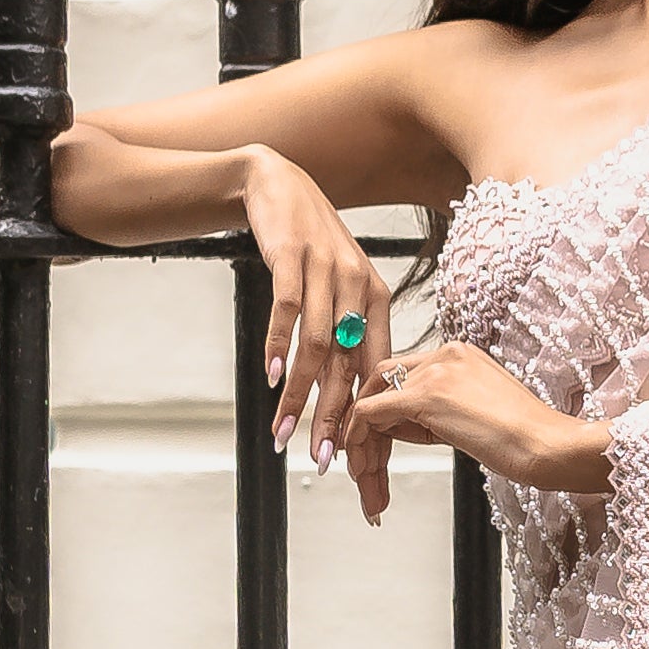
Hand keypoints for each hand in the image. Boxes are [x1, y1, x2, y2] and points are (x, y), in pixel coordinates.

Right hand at [235, 151, 393, 470]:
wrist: (279, 184)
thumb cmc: (309, 246)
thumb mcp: (336, 289)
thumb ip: (344, 336)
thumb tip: (342, 394)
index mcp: (378, 301)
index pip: (377, 372)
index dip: (369, 419)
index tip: (361, 463)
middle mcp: (359, 288)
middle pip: (350, 368)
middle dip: (337, 422)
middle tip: (324, 462)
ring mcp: (326, 272)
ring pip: (318, 348)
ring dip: (299, 396)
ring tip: (286, 433)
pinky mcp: (293, 256)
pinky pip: (287, 310)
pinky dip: (278, 346)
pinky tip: (270, 378)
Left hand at [342, 339, 617, 527]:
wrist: (546, 445)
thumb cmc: (525, 439)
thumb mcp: (474, 416)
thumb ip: (436, 413)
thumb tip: (399, 427)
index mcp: (460, 353)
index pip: (406, 373)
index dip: (387, 407)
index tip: (379, 438)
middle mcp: (445, 353)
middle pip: (383, 380)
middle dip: (368, 420)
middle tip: (363, 458)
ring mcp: (434, 371)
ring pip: (374, 397)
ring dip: (363, 438)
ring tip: (365, 476)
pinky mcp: (424, 396)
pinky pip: (371, 413)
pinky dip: (360, 439)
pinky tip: (363, 466)